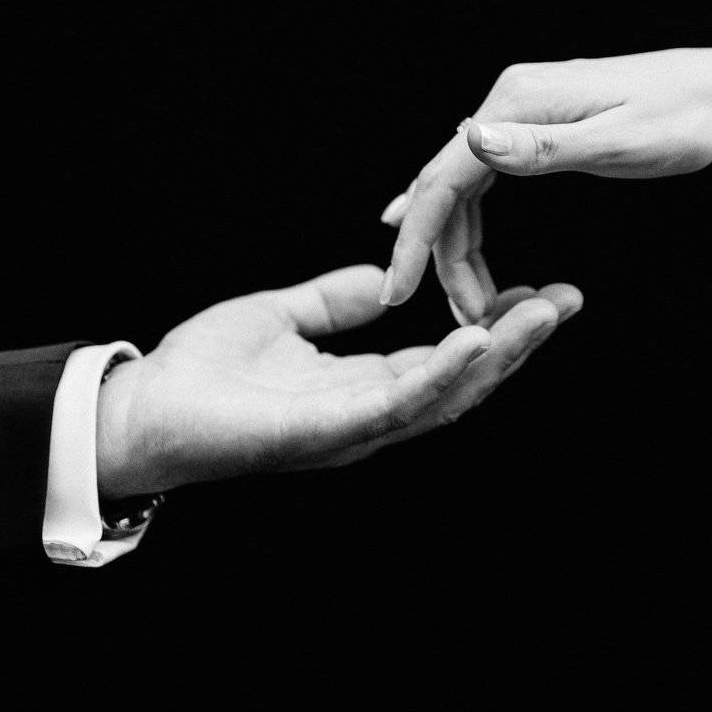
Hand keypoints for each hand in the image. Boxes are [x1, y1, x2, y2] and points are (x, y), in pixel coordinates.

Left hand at [94, 264, 581, 497]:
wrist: (143, 410)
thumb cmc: (202, 373)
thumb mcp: (283, 314)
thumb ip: (335, 300)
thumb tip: (382, 280)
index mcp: (363, 386)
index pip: (446, 358)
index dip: (495, 328)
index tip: (541, 292)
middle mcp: (370, 414)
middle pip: (464, 382)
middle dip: (518, 344)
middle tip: (568, 301)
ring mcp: (354, 428)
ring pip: (446, 396)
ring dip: (498, 357)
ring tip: (542, 315)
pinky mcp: (329, 432)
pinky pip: (398, 403)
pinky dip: (442, 373)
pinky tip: (476, 341)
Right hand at [378, 47, 711, 318]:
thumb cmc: (683, 119)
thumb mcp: (619, 143)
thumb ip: (543, 148)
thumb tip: (470, 141)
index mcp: (518, 101)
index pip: (444, 176)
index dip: (416, 239)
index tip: (397, 292)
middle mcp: (509, 99)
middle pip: (445, 183)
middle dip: (435, 253)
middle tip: (452, 316)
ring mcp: (520, 109)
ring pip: (463, 184)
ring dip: (457, 244)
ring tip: (467, 301)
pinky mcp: (536, 122)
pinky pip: (485, 176)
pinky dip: (469, 217)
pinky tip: (452, 244)